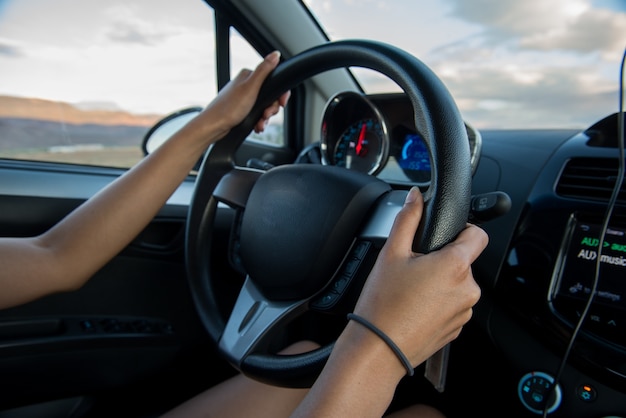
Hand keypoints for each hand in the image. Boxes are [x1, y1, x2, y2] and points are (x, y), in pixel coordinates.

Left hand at [197, 51, 290, 140]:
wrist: (214, 126)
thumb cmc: (229, 108)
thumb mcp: (251, 87)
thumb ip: (264, 70)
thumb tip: (275, 54)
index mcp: (248, 76)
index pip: (273, 82)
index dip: (279, 95)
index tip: (280, 103)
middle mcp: (246, 85)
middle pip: (270, 96)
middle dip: (271, 109)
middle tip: (266, 115)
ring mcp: (244, 98)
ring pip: (264, 107)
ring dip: (265, 118)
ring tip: (260, 123)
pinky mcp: (242, 109)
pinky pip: (257, 114)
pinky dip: (259, 121)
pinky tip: (256, 126)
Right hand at [352, 186, 487, 367]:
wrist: (379, 348)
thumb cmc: (383, 304)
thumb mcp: (391, 253)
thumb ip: (407, 219)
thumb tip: (415, 197)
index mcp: (455, 266)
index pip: (479, 235)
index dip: (463, 229)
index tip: (445, 235)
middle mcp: (467, 289)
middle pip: (464, 261)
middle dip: (442, 260)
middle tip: (414, 269)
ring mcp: (464, 311)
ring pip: (458, 284)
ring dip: (441, 283)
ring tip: (411, 291)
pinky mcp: (457, 328)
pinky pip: (453, 305)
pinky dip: (439, 303)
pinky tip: (415, 307)